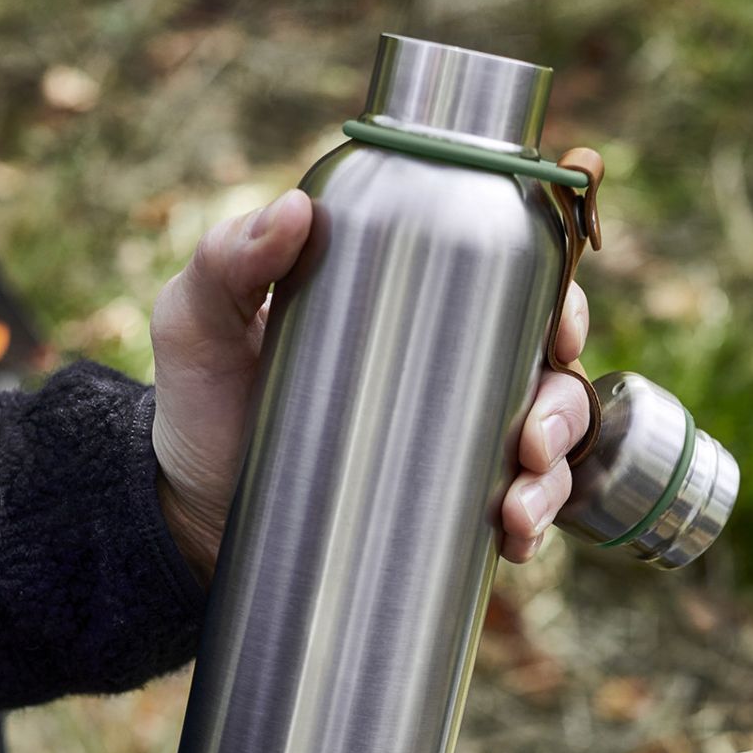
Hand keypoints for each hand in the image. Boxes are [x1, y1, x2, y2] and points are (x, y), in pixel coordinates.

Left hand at [149, 191, 591, 580]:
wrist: (190, 510)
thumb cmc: (202, 401)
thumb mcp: (200, 323)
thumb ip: (227, 262)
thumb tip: (296, 212)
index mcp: (409, 308)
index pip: (510, 287)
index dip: (560, 302)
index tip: (560, 331)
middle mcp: (445, 374)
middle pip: (546, 375)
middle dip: (561, 407)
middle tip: (530, 439)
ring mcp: (448, 447)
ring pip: (543, 451)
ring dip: (552, 476)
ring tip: (517, 504)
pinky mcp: (440, 510)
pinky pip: (512, 515)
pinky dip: (532, 527)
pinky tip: (515, 541)